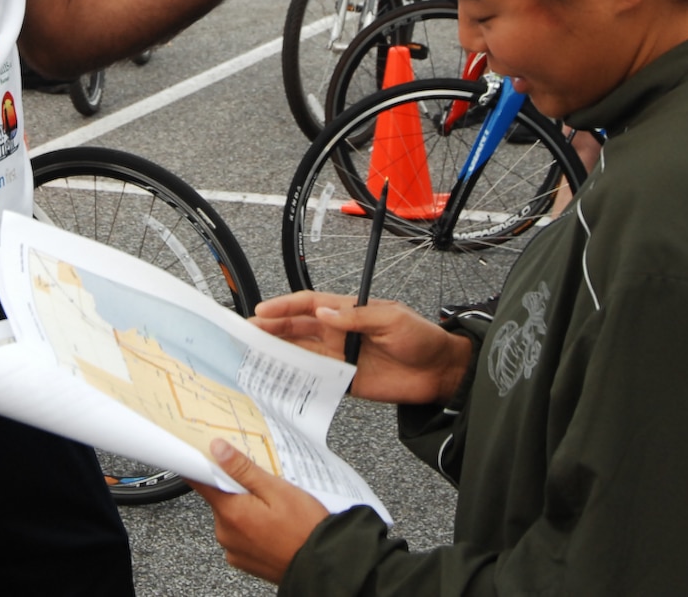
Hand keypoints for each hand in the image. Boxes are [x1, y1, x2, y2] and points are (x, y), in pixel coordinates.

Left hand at [190, 438, 330, 584]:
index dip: (205, 464)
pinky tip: (272, 523)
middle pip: (220, 497)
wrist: (320, 564)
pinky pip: (240, 534)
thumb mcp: (277, 489)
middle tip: (263, 483)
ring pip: (231, 515)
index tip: (212, 452)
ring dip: (246, 506)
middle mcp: (226, 533)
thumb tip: (217, 449)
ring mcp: (233, 548)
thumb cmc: (304, 529)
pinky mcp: (243, 559)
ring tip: (274, 506)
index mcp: (231, 512)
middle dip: (237, 486)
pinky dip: (251, 525)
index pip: (201, 481)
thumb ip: (243, 470)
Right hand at [251, 290, 473, 405]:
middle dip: (271, 329)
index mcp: (348, 311)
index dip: (284, 307)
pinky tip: (281, 380)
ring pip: (301, 353)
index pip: (309, 305)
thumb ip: (357, 318)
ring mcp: (341, 358)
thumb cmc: (421, 337)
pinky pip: (316, 379)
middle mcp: (339, 333)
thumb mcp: (391, 318)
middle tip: (247, 334)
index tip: (262, 311)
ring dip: (278, 353)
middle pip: (298, 329)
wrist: (440, 371)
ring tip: (254, 356)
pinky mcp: (346, 382)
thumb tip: (324, 314)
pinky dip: (298, 379)